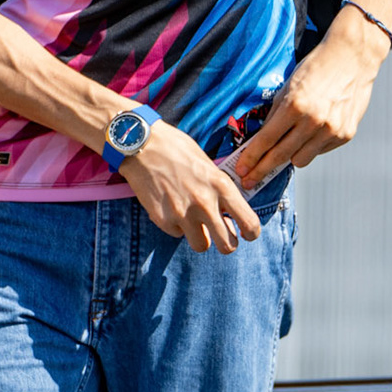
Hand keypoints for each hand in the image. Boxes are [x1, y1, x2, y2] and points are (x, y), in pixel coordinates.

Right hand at [118, 123, 259, 253]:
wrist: (141, 144)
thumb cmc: (176, 149)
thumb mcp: (208, 165)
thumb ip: (220, 190)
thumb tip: (228, 215)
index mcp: (221, 186)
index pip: (249, 223)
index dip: (250, 233)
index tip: (245, 232)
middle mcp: (205, 204)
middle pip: (228, 246)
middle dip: (226, 243)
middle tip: (219, 233)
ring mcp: (183, 214)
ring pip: (202, 246)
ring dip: (200, 236)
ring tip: (192, 218)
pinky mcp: (163, 220)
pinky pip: (177, 234)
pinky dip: (176, 225)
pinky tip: (170, 206)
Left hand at [232, 5, 387, 184]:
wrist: (352, 57)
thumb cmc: (315, 69)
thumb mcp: (288, 87)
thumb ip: (275, 115)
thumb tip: (260, 142)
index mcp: (295, 106)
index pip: (266, 140)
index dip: (251, 158)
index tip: (241, 171)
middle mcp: (313, 121)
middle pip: (280, 156)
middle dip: (261, 170)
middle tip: (249, 181)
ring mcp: (331, 130)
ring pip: (300, 160)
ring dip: (291, 154)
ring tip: (292, 139)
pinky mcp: (345, 135)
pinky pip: (319, 151)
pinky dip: (313, 145)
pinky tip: (316, 128)